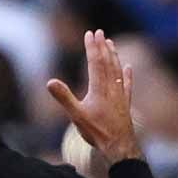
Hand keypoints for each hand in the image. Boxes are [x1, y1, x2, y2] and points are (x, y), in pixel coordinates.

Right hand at [47, 30, 141, 164]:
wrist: (119, 146)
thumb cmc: (97, 131)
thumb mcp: (76, 115)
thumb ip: (64, 97)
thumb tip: (49, 82)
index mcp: (98, 89)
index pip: (95, 63)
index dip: (92, 48)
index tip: (89, 34)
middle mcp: (111, 88)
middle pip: (107, 63)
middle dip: (102, 47)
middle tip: (100, 32)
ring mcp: (120, 95)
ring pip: (117, 71)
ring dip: (114, 56)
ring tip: (111, 44)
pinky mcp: (125, 104)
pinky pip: (127, 85)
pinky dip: (127, 74)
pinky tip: (128, 67)